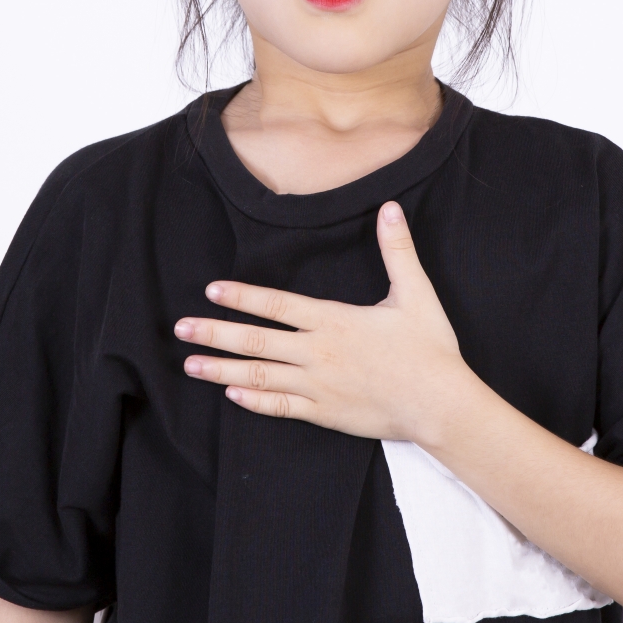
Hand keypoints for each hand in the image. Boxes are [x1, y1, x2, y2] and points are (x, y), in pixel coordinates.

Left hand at [175, 201, 482, 445]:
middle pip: (256, 341)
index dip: (242, 296)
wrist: (440, 405)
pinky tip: (231, 395)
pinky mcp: (325, 413)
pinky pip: (281, 407)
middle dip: (215, 334)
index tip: (211, 290)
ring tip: (191, 365)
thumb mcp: (416, 293)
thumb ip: (397, 251)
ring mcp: (319, 386)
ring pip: (260, 376)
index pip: (277, 305)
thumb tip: (391, 209)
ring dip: (222, 370)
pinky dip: (254, 401)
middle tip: (181, 329)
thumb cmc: (429, 349)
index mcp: (334, 321)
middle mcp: (318, 353)